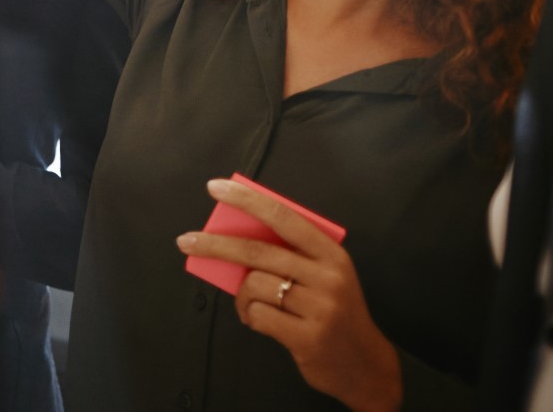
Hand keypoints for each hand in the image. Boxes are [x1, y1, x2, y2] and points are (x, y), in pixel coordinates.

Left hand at [178, 179, 401, 411]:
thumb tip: (234, 236)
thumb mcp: (324, 276)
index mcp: (331, 254)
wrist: (366, 365)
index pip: (283, 216)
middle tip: (186, 241)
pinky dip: (249, 316)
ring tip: (249, 305)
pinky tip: (258, 320)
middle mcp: (328, 277)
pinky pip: (258, 315)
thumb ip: (290, 255)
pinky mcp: (307, 337)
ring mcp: (319, 308)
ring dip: (241, 296)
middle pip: (258, 251)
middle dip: (215, 244)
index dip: (247, 200)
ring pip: (255, 285)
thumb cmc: (334, 312)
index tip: (215, 187)